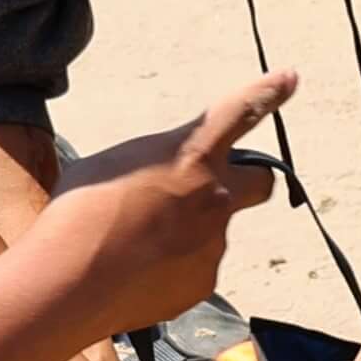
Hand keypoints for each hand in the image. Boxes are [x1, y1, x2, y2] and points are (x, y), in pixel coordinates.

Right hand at [39, 74, 293, 335]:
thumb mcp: (113, 167)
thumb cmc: (79, 212)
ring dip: (185, 232)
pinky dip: (171, 267)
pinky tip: (135, 272)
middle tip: (214, 187)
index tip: (291, 78)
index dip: (268, 92)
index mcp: (190, 153)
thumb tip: (160, 187)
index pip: (240, 112)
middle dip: (247, 180)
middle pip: (262, 181)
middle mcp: (215, 195)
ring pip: (211, 231)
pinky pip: (193, 269)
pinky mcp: (202, 282)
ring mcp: (213, 243)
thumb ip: (151, 168)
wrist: (70, 279)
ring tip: (134, 243)